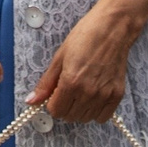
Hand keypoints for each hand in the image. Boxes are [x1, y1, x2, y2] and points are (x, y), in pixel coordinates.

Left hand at [27, 3, 134, 123]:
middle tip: (69, 89)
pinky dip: (96, 111)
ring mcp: (104, 95)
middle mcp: (88, 92)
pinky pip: (103, 117)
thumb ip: (46, 83)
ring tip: (82, 90)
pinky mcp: (117, 95)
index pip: (55, 111)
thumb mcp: (60, 57)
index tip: (56, 92)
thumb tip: (31, 101)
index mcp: (71, 82)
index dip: (52, 103)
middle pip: (69, 117)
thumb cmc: (85, 36)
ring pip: (85, 118)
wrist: (113, 28)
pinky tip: (94, 96)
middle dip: (65, 106)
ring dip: (80, 109)